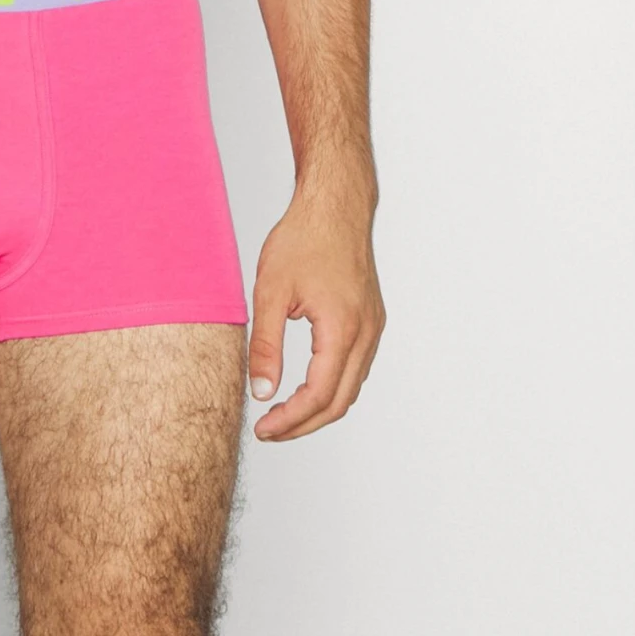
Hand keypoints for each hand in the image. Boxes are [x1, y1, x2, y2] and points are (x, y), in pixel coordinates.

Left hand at [247, 183, 384, 440]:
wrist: (334, 205)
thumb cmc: (303, 239)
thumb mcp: (271, 291)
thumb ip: (265, 345)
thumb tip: (261, 392)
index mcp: (343, 330)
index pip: (319, 396)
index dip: (291, 420)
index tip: (264, 429)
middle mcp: (366, 333)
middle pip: (340, 401)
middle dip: (304, 423)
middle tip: (270, 431)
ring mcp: (373, 327)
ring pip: (351, 387)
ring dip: (319, 407)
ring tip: (282, 412)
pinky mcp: (370, 319)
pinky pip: (355, 367)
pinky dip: (332, 385)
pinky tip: (306, 384)